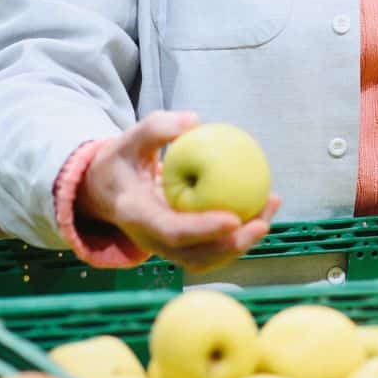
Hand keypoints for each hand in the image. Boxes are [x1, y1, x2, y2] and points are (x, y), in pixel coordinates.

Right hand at [76, 111, 280, 272]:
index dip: (203, 230)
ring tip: (270, 206)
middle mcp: (152, 239)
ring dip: (244, 240)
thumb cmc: (122, 161)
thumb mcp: (130, 139)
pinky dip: (241, 231)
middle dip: (232, 246)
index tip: (233, 219)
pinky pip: (215, 244)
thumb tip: (192, 121)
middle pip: (195, 256)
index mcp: (137, 216)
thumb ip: (156, 128)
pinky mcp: (183, 244)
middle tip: (263, 221)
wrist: (107, 188)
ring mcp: (167, 246)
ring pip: (209, 256)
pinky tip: (264, 205)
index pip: (172, 231)